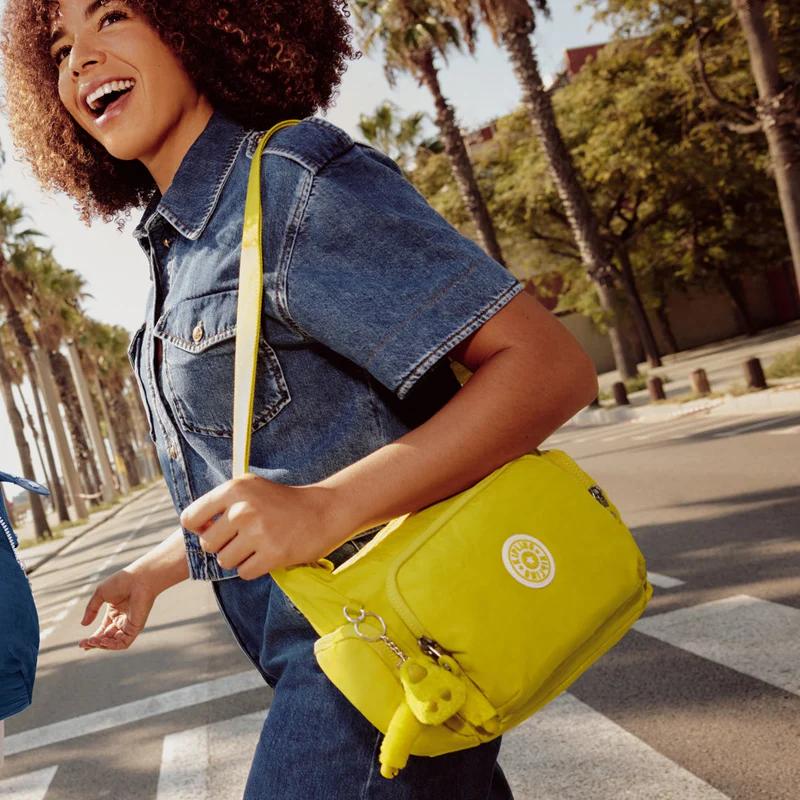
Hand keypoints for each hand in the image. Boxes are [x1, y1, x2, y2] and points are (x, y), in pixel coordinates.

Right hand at [78, 568, 156, 650]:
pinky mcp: (136, 627)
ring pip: (114, 643)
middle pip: (107, 638)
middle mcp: (122, 620)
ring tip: (92, 641)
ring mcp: (130, 625)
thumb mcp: (101, 594)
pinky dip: (113, 645)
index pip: (103, 630)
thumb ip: (91, 609)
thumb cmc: (122, 582)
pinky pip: (124, 642)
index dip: (93, 638)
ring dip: (102, 645)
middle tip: (83, 644)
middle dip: (94, 643)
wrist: (139, 578)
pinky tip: (103, 641)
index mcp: (114, 613)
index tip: (81, 644)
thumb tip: (83, 624)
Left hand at [180, 474, 347, 580]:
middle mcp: (243, 509)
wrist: (322, 511)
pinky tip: (267, 554)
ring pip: (225, 561)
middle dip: (221, 546)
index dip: (198, 529)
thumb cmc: (282, 502)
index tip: (213, 529)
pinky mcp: (272, 554)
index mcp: (235, 489)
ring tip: (257, 546)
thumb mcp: (251, 489)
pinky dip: (254, 568)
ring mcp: (258, 532)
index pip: (190, 518)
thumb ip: (221, 504)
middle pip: (207, 544)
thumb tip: (193, 529)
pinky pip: (244, 572)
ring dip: (238, 558)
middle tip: (242, 539)